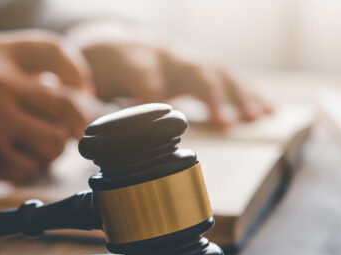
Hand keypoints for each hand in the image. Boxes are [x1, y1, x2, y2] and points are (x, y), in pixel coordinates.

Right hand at [0, 30, 90, 192]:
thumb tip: (42, 86)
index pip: (54, 53)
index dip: (77, 73)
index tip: (79, 89)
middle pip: (67, 105)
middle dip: (74, 123)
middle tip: (68, 132)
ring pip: (51, 144)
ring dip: (46, 151)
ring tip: (27, 149)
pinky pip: (23, 170)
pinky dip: (19, 171)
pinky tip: (1, 163)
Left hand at [68, 22, 271, 127]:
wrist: (106, 45)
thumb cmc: (91, 71)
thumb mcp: (75, 84)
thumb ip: (78, 102)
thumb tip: (77, 121)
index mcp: (124, 59)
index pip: (139, 72)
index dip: (148, 88)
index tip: (158, 109)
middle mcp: (158, 54)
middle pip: (189, 69)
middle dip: (209, 94)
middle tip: (225, 122)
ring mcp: (181, 58)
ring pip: (214, 71)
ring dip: (237, 95)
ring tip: (256, 117)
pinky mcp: (196, 66)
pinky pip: (227, 76)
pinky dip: (247, 92)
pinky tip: (265, 110)